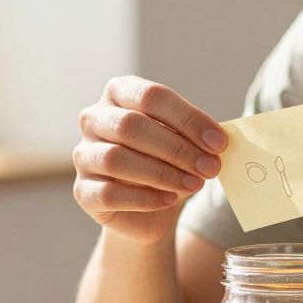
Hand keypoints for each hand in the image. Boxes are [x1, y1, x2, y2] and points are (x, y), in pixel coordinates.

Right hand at [74, 76, 227, 243]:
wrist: (151, 210)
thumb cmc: (170, 163)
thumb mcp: (188, 143)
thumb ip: (198, 136)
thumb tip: (220, 139)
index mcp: (119, 93)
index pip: (151, 96)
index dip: (188, 118)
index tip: (219, 142)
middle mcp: (94, 118)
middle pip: (131, 126)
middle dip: (177, 148)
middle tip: (210, 167)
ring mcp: (83, 154)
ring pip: (116, 159)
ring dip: (162, 173)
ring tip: (194, 184)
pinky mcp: (82, 191)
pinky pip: (109, 193)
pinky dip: (144, 197)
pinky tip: (169, 200)